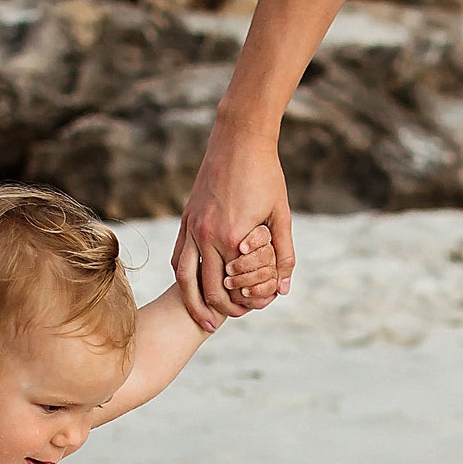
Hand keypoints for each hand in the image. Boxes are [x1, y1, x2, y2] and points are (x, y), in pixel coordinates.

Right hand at [173, 122, 294, 330]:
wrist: (239, 138)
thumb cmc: (266, 174)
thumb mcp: (282, 214)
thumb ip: (284, 253)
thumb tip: (284, 289)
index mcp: (233, 237)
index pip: (232, 285)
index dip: (241, 304)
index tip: (248, 313)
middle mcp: (207, 235)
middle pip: (205, 288)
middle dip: (214, 310)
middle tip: (219, 325)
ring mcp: (192, 226)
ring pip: (184, 276)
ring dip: (191, 301)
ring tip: (201, 318)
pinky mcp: (186, 218)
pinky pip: (179, 255)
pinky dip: (183, 275)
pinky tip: (191, 286)